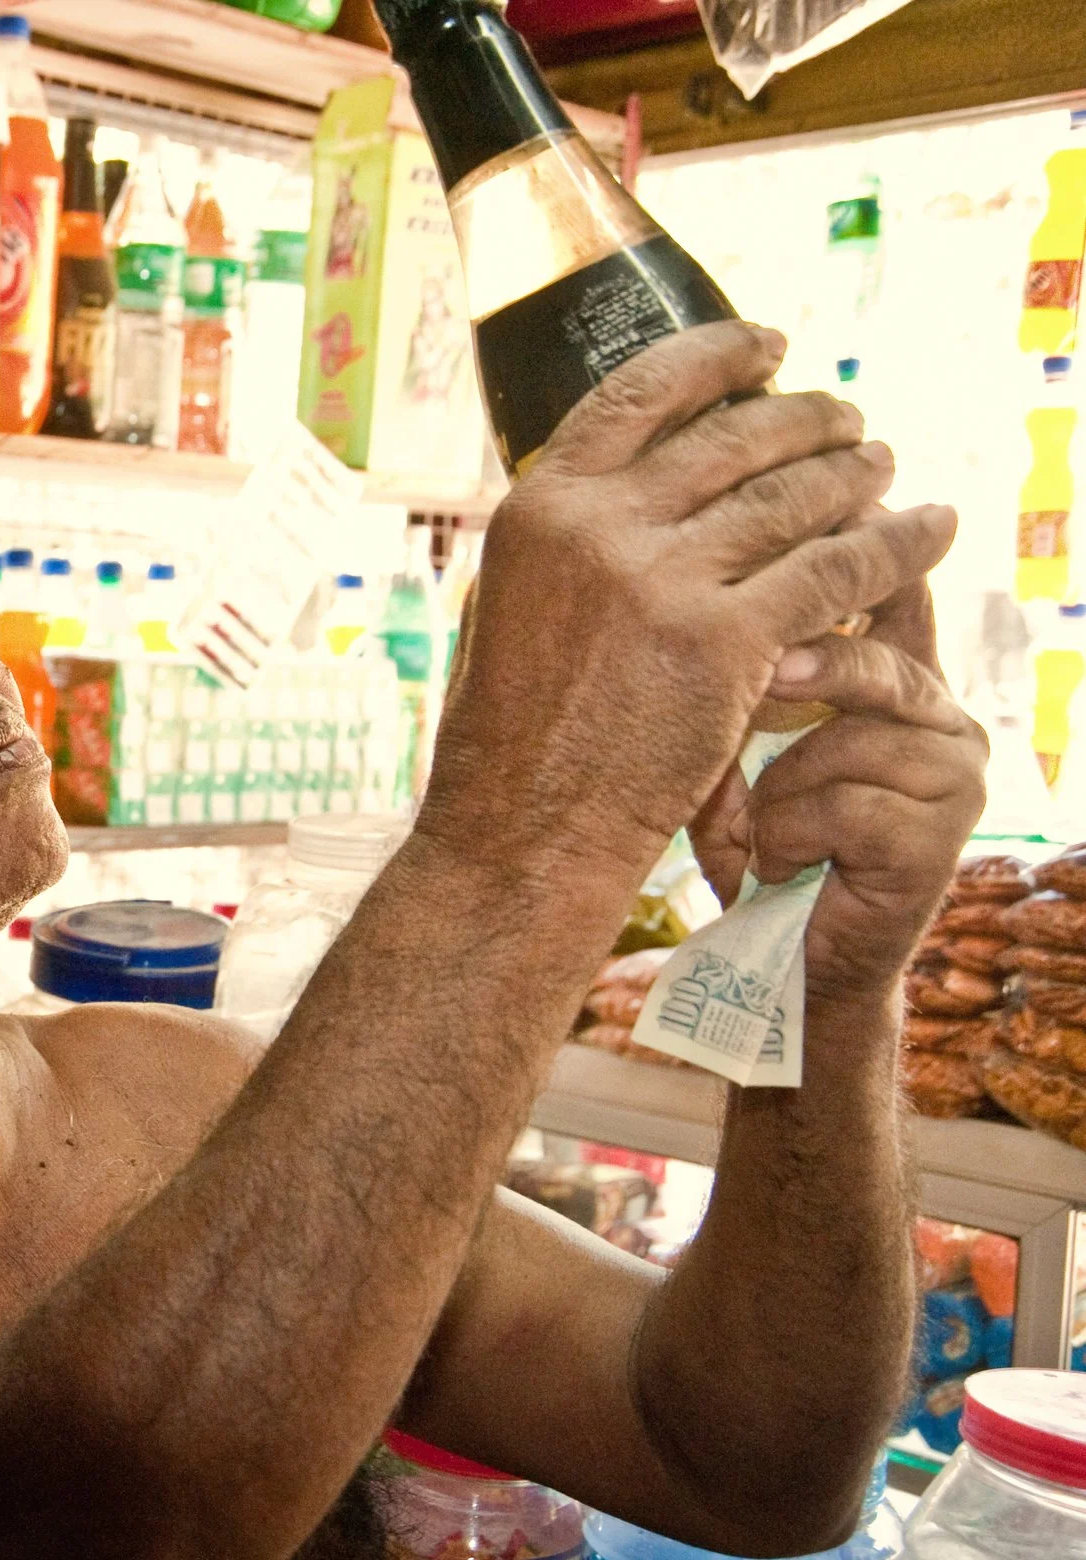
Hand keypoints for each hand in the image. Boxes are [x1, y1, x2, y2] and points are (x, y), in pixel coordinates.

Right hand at [425, 321, 955, 880]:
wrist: (523, 827)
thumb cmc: (512, 733)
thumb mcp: (508, 602)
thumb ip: (569, 536)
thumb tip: (627, 479)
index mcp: (540, 507)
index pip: (644, 391)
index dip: (720, 357)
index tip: (769, 348)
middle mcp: (599, 528)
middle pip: (734, 437)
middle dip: (807, 418)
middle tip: (847, 421)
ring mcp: (663, 582)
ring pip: (794, 497)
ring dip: (857, 475)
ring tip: (885, 469)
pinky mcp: (725, 643)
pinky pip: (835, 570)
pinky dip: (895, 546)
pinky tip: (929, 532)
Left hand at [689, 573, 987, 1002]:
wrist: (785, 959)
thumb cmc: (756, 841)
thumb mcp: (746, 744)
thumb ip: (757, 671)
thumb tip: (710, 579)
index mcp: (902, 681)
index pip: (892, 590)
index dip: (862, 544)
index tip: (828, 496)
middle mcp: (943, 717)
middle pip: (871, 660)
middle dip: (798, 671)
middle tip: (762, 678)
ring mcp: (953, 777)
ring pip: (848, 739)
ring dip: (775, 789)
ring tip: (759, 830)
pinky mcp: (940, 839)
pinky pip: (843, 804)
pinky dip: (787, 835)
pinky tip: (779, 864)